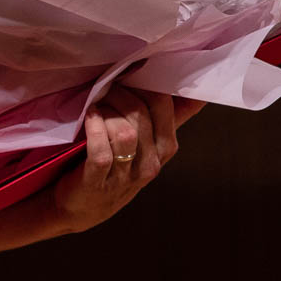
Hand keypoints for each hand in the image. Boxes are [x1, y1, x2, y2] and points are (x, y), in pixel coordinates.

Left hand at [37, 88, 203, 237]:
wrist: (82, 206)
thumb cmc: (116, 167)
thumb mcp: (147, 144)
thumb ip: (170, 118)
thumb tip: (198, 91)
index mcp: (165, 148)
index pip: (165, 106)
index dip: (145, 84)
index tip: (128, 75)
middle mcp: (151, 164)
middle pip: (142, 116)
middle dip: (120, 95)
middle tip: (106, 89)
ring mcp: (125, 176)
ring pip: (125, 133)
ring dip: (107, 111)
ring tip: (96, 106)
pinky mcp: (98, 182)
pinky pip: (102, 152)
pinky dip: (94, 130)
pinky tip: (89, 118)